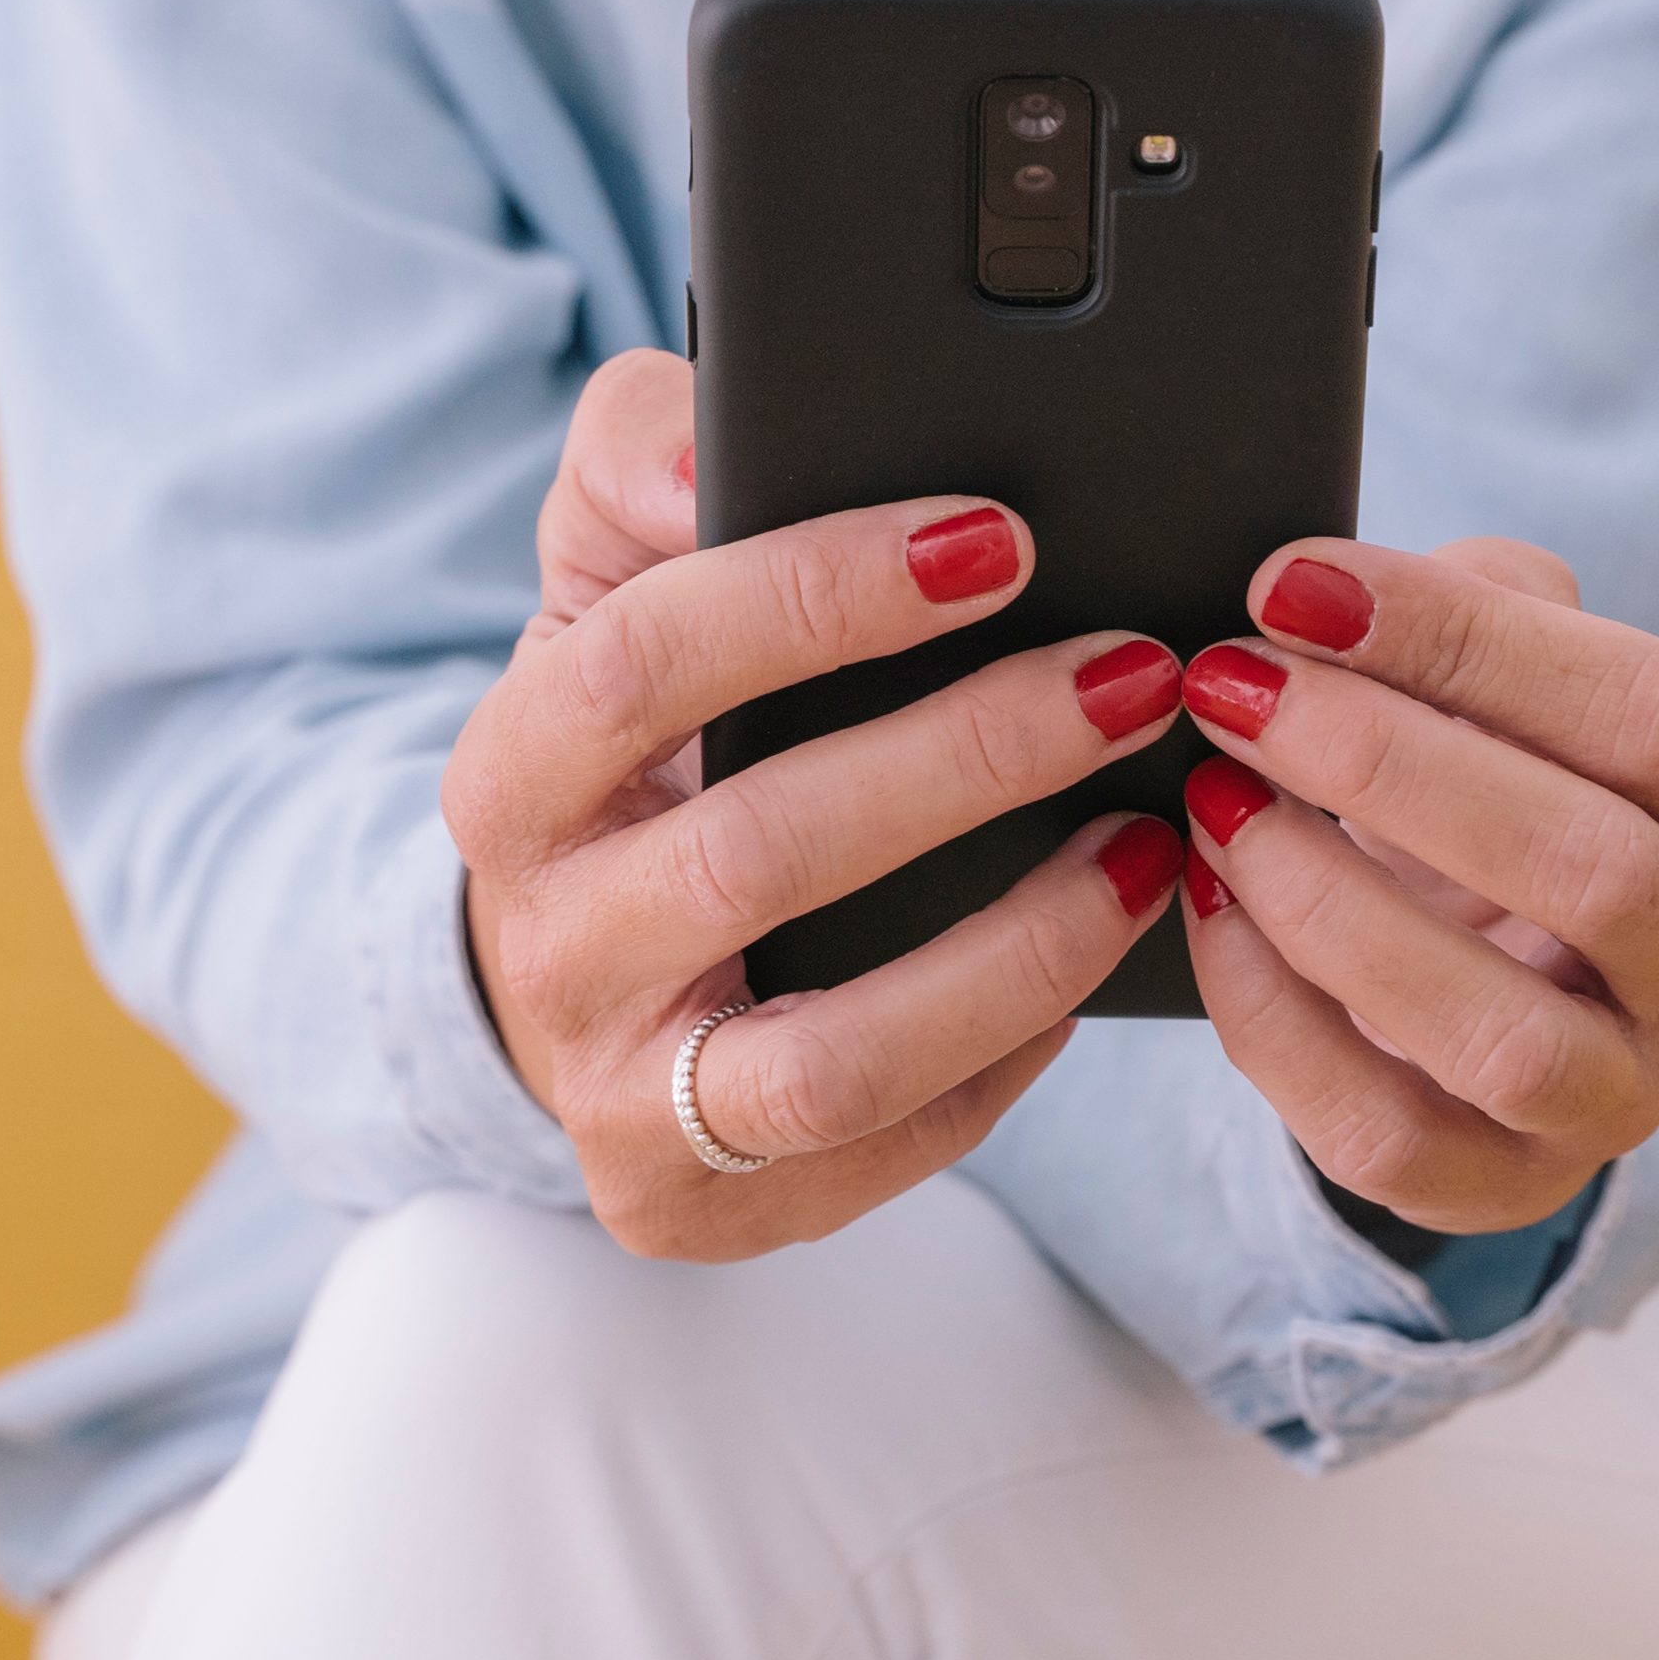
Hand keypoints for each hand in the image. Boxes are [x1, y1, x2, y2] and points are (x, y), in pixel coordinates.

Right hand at [445, 353, 1186, 1259]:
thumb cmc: (631, 738)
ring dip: (1019, 944)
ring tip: (1149, 839)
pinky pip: (889, 1144)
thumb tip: (710, 449)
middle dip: (969, 756)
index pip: (642, 663)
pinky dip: (1012, 1050)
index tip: (994, 537)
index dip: (817, 597)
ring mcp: (620, 1100)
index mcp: (510, 774)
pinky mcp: (703, 1209)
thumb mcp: (605, 574)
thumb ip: (642, 454)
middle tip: (1131, 676)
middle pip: (760, 853)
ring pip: (835, 1052)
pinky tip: (1097, 946)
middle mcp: (544, 950)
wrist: (566, 972)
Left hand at [1172, 539, 1658, 1233]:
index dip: (1473, 643)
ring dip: (1333, 908)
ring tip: (1216, 801)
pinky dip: (1274, 1018)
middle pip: (1597, 873)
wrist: (1464, 941)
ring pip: (1502, 1036)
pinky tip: (1207, 903)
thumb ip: (1462, 603)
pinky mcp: (1504, 1184)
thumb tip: (1324, 593)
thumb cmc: (1489, 765)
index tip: (1294, 585)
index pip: (1658, 717)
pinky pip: (1385, 1133)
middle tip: (1234, 689)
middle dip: (1389, 768)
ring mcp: (1624, 1092)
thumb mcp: (1505, 662)